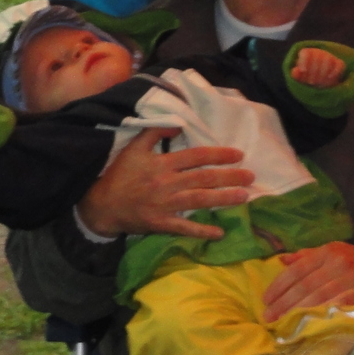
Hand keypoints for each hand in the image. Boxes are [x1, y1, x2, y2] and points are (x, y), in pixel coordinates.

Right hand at [76, 128, 254, 240]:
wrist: (102, 204)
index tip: (238, 155)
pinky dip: (202, 231)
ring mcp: (165, 205)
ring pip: (199, 200)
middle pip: (203, 178)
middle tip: (251, 176)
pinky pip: (185, 228)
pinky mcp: (161, 224)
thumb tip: (177, 121)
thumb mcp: (135, 147)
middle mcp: (167, 183)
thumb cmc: (120, 175)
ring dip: (223, 199)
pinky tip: (219, 233)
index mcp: (163, 163)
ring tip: (244, 197)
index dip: (218, 155)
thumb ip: (155, 131)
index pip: (196, 156)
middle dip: (229, 177)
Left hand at [261, 240, 353, 321]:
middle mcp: (339, 264)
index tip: (265, 299)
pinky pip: (337, 307)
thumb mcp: (332, 252)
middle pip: (305, 286)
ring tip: (282, 324)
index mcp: (328, 252)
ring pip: (319, 298)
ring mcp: (351, 280)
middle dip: (284, 303)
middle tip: (269, 317)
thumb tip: (281, 260)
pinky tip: (307, 324)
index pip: (298, 269)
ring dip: (298, 312)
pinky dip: (321, 315)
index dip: (279, 285)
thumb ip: (306, 257)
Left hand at [290, 47, 346, 87]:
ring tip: (319, 83)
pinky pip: (340, 64)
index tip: (303, 71)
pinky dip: (336, 71)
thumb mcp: (299, 78)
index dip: (304, 61)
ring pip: (328, 59)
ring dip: (323, 72)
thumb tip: (295, 71)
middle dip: (314, 71)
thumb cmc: (307, 78)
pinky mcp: (338, 64)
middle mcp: (318, 53)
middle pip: (317, 56)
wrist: (320, 83)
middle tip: (311, 83)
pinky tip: (330, 78)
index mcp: (307, 54)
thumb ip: (296, 75)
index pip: (305, 53)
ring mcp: (329, 57)